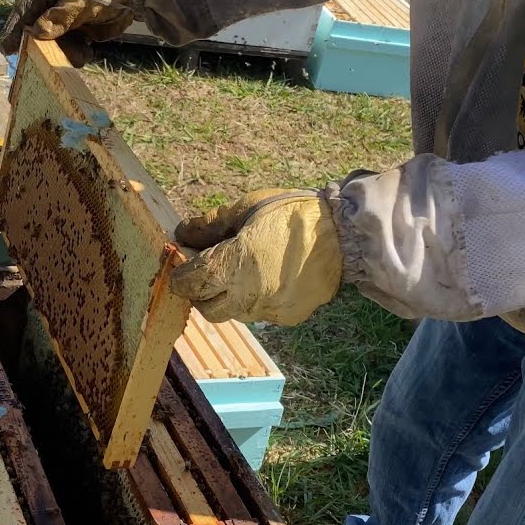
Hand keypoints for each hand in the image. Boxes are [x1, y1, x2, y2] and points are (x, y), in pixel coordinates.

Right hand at [0, 0, 134, 63]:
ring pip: (56, 42)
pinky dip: (77, 54)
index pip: (26, 9)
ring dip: (64, 52)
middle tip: (36, 63)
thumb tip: (38, 32)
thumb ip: (59, 16)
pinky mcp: (80, 32)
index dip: (15, 28)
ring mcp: (67, 20)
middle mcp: (54, 5)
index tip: (7, 48)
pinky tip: (87, 54)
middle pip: (38, 30)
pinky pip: (71, 47)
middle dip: (41, 47)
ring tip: (79, 56)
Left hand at [170, 189, 342, 325]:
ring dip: (229, 298)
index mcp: (234, 265)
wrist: (343, 233)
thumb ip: (210, 225)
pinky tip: (269, 278)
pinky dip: (257, 301)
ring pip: (235, 313)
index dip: (180, 277)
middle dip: (201, 293)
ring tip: (242, 273)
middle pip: (207, 309)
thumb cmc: (291, 214)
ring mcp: (269, 310)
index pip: (190, 284)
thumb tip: (182, 234)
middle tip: (207, 273)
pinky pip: (261, 314)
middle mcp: (248, 294)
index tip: (182, 267)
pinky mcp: (288, 317)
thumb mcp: (246, 207)